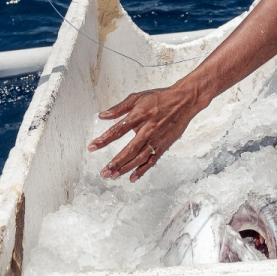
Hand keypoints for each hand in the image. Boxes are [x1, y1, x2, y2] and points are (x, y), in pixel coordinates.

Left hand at [88, 83, 205, 181]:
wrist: (184, 101)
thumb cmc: (159, 98)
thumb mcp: (137, 97)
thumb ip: (118, 108)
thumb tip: (102, 116)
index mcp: (139, 115)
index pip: (118, 130)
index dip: (104, 139)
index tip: (92, 147)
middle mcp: (148, 129)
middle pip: (129, 149)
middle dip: (115, 162)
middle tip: (104, 172)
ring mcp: (157, 139)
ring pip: (140, 158)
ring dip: (126, 168)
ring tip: (113, 176)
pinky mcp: (164, 145)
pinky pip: (152, 161)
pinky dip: (142, 170)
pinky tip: (132, 177)